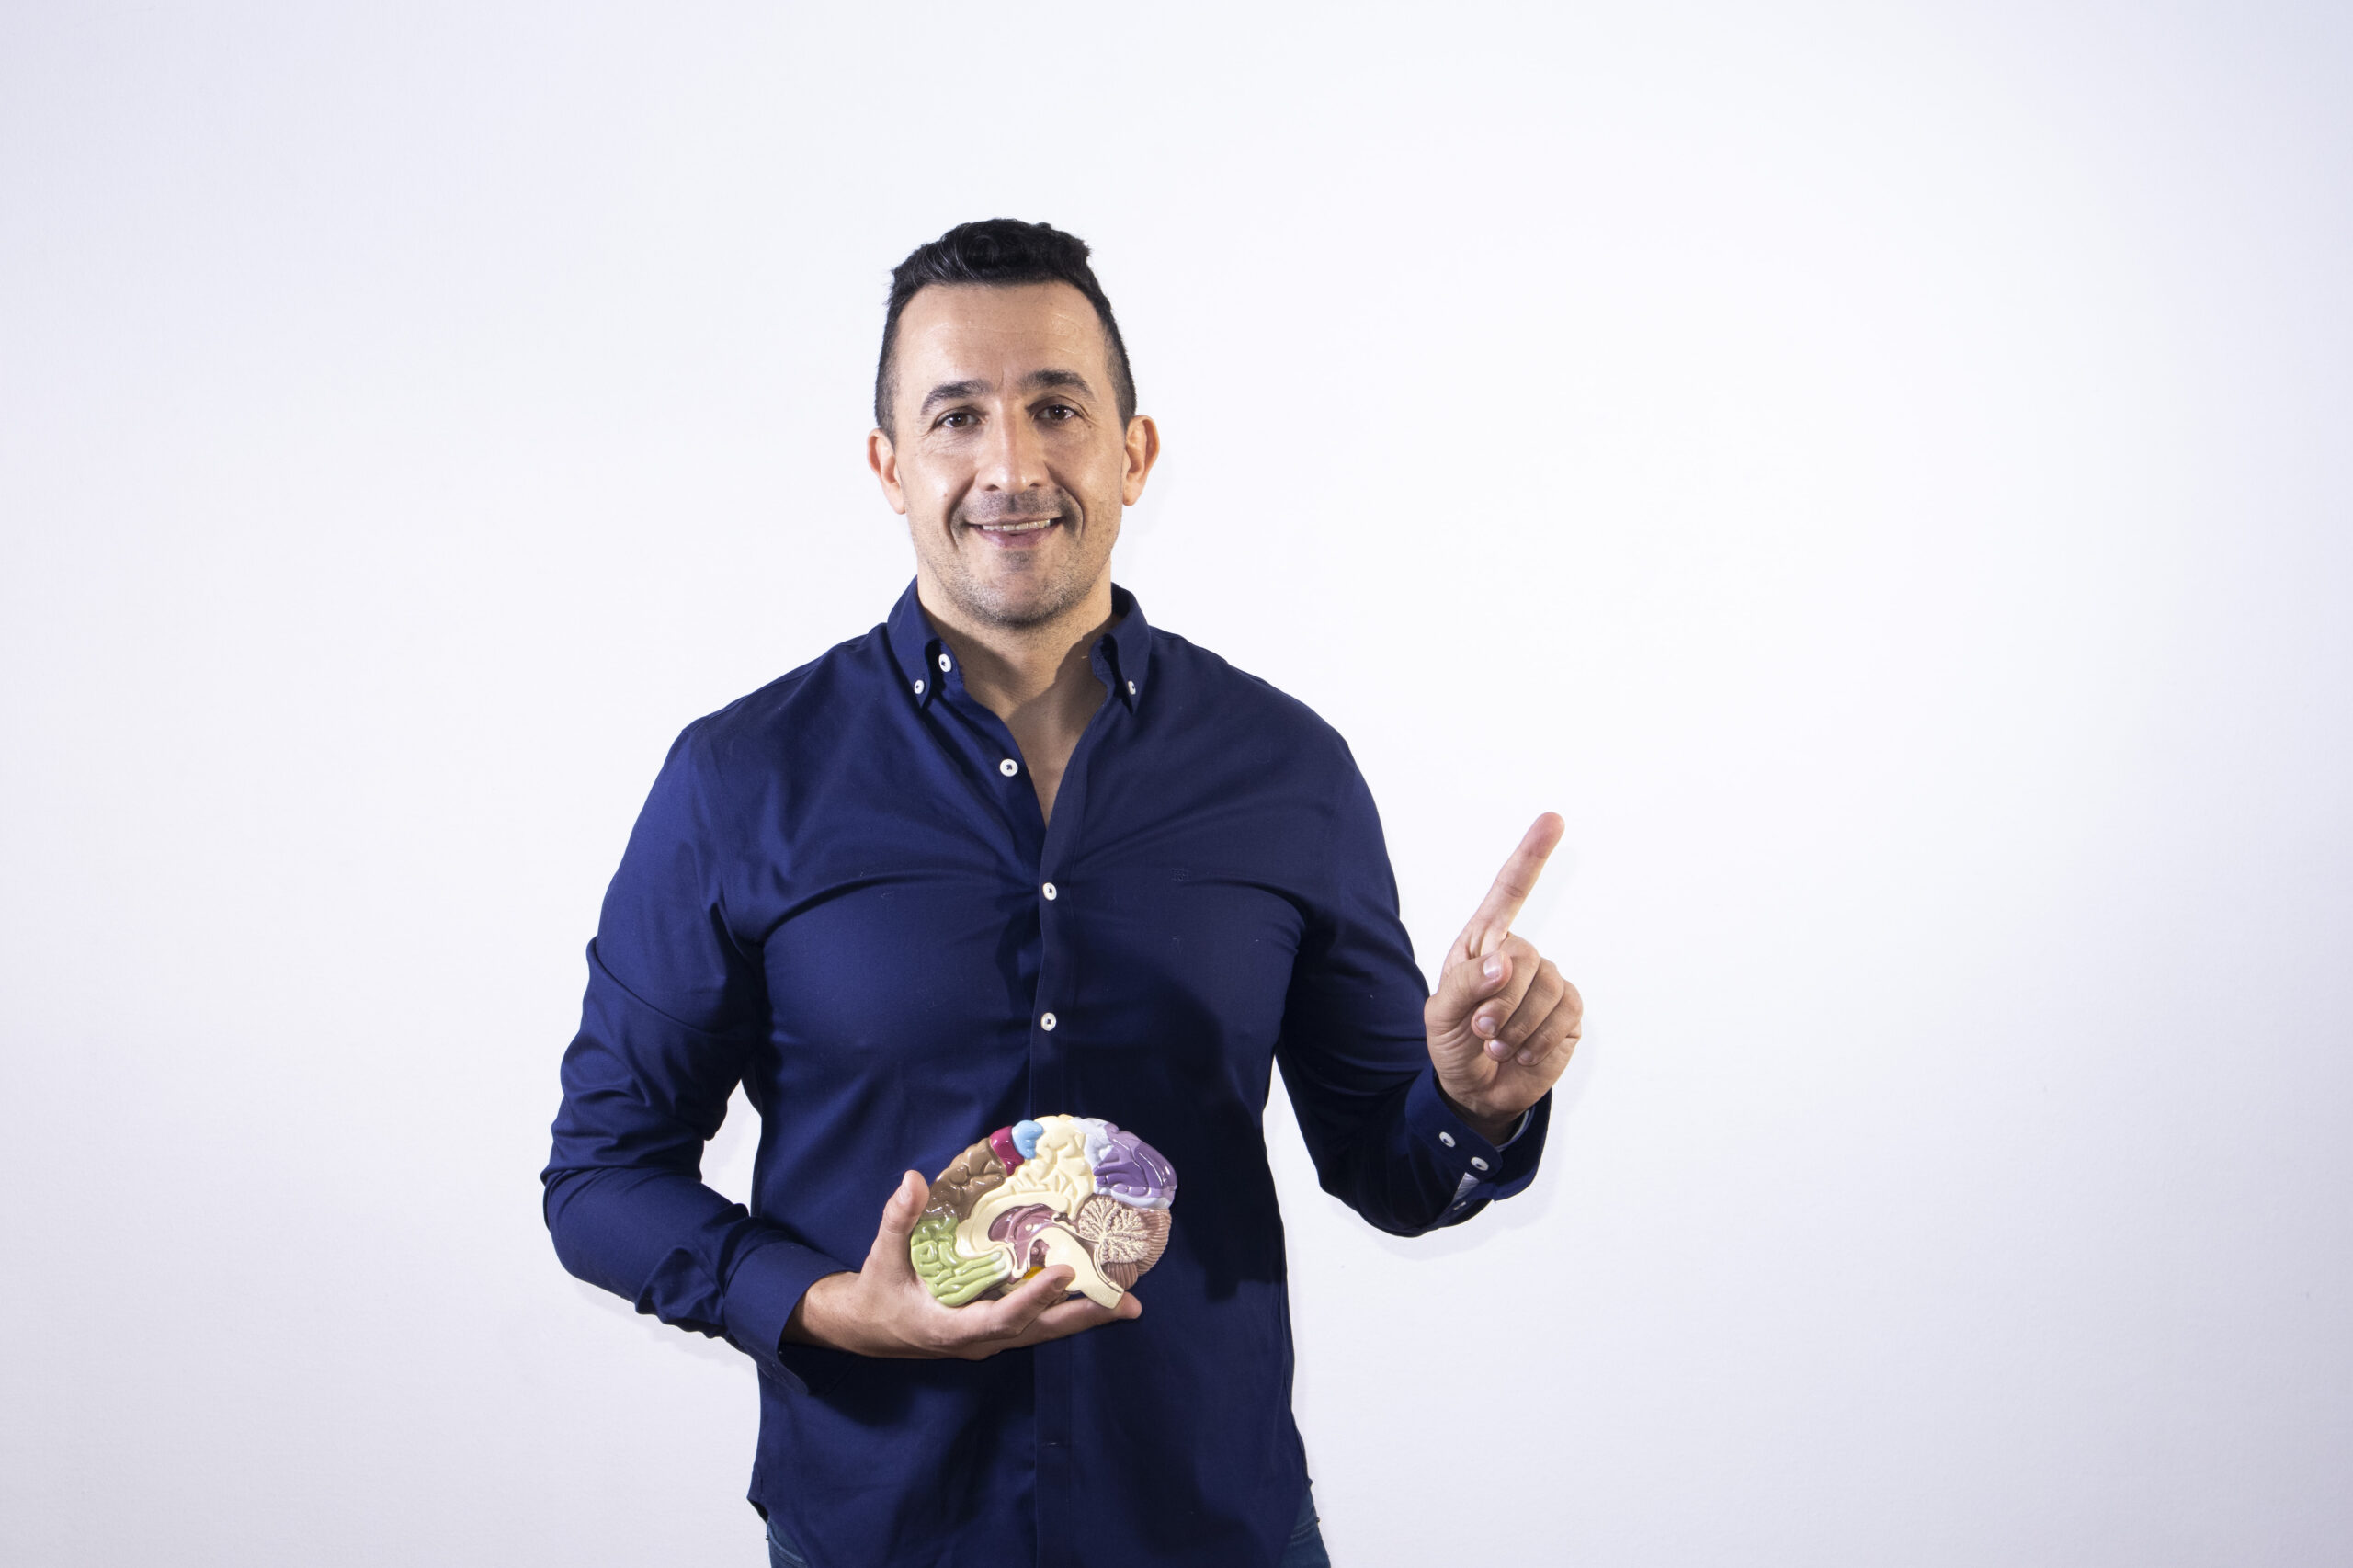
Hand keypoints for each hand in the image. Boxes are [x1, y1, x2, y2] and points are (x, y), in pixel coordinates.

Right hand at [782, 1170, 1141, 1359]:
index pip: (1000, 1318)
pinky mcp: (994, 1332)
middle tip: (1126, 1304)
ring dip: (1084, 1316)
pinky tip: (1094, 1296)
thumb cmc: (878, 1292)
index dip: (1032, 1298)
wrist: (868, 1329)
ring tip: (1126, 1303)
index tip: (1064, 1273)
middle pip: (1037, 1332)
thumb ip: (898, 1219)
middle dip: (1082, 1317)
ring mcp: (988, 1340)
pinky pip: (1036, 1324)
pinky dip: (1065, 1310)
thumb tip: (913, 1180)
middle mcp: (977, 1340)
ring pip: (1043, 1331)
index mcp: (949, 1327)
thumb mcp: (881, 1256)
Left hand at [1423, 813, 1583, 1140]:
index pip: (1509, 892)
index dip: (1531, 855)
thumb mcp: (1442, 1015)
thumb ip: (1468, 985)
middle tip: (1481, 1030)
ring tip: (1497, 1045)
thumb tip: (1504, 964)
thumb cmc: (1452, 1044)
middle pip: (1524, 956)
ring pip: (1546, 987)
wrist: (1476, 1091)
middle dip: (1500, 1000)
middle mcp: (1519, 957)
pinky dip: (1537, 1041)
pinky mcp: (1568, 1012)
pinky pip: (1563, 1015)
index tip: (1553, 820)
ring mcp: (1548, 983)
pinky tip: (1521, 1053)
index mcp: (1483, 944)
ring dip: (1516, 1026)